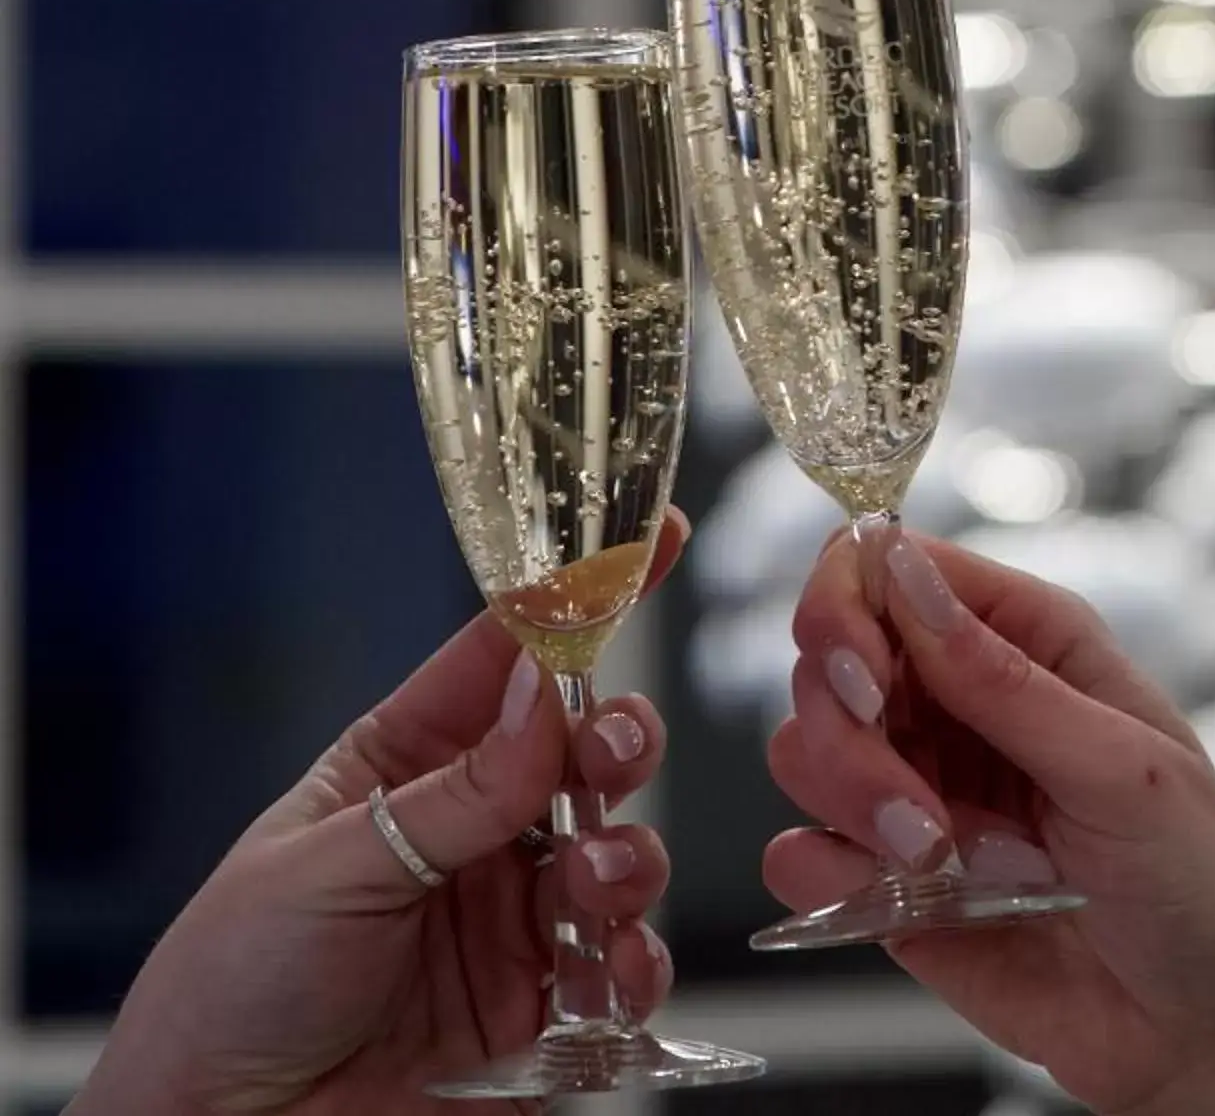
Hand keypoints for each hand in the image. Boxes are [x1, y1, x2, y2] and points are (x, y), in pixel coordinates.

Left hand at [74, 518, 686, 1115]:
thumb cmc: (229, 983)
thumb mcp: (330, 868)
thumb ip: (453, 795)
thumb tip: (544, 696)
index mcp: (406, 762)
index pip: (506, 656)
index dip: (579, 596)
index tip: (648, 539)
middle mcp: (470, 829)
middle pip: (581, 748)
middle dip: (616, 739)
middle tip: (607, 754)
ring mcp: (508, 918)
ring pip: (617, 852)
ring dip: (625, 858)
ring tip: (588, 884)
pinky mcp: (534, 1011)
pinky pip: (617, 971)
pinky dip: (632, 967)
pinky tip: (608, 974)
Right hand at [765, 528, 1214, 1115]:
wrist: (1204, 1041)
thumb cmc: (1200, 887)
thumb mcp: (1123, 768)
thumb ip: (1003, 678)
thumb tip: (903, 569)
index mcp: (1028, 642)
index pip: (894, 567)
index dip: (851, 603)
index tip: (864, 674)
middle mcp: (962, 704)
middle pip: (831, 656)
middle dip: (848, 726)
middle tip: (913, 804)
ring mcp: (920, 791)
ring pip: (805, 747)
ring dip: (847, 801)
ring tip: (934, 860)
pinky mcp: (890, 884)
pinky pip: (802, 854)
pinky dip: (820, 872)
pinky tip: (887, 896)